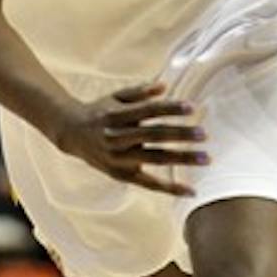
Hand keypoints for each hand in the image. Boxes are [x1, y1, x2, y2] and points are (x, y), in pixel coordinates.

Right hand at [59, 83, 208, 197]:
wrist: (71, 134)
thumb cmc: (100, 112)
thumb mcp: (115, 97)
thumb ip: (140, 92)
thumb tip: (164, 86)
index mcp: (116, 116)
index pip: (148, 111)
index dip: (170, 109)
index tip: (192, 107)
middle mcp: (117, 138)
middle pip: (154, 135)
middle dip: (180, 135)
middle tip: (204, 134)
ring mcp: (119, 158)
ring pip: (154, 158)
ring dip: (181, 158)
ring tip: (205, 158)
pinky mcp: (121, 175)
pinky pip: (148, 183)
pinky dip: (170, 187)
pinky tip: (190, 190)